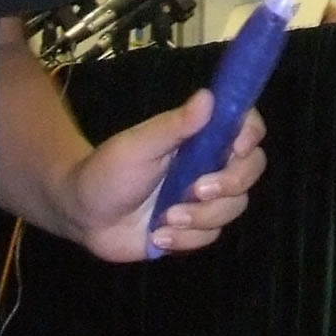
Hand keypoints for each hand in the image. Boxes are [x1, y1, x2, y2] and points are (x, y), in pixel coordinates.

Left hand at [56, 90, 267, 263]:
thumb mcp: (138, 146)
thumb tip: (208, 96)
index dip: (250, 134)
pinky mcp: (196, 230)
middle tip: (195, 191)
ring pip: (234, 208)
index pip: (246, 127)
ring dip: (200, 217)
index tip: (237, 146)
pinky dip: (185, 240)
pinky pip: (212, 236)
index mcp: (200, 139)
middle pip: (251, 170)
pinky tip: (158, 236)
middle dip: (227, 184)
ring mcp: (205, 200)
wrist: (84, 217)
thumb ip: (174, 125)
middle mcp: (210, 166)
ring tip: (164, 219)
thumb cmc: (107, 172)